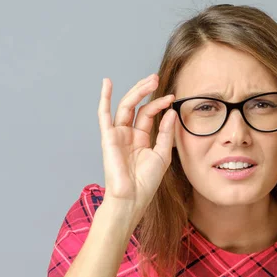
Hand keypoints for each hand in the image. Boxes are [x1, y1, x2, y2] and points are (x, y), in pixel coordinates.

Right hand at [97, 74, 176, 211]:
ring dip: (136, 91)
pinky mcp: (108, 137)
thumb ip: (166, 133)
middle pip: (136, 106)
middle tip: (156, 79)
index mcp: (141, 138)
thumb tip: (170, 112)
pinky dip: (104, 99)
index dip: (160, 104)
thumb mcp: (162, 154)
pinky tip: (107, 83)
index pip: (149, 114)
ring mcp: (117, 135)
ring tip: (149, 80)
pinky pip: (104, 115)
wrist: (132, 197)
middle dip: (146, 91)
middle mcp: (128, 134)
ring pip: (125, 106)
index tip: (172, 98)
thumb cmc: (146, 182)